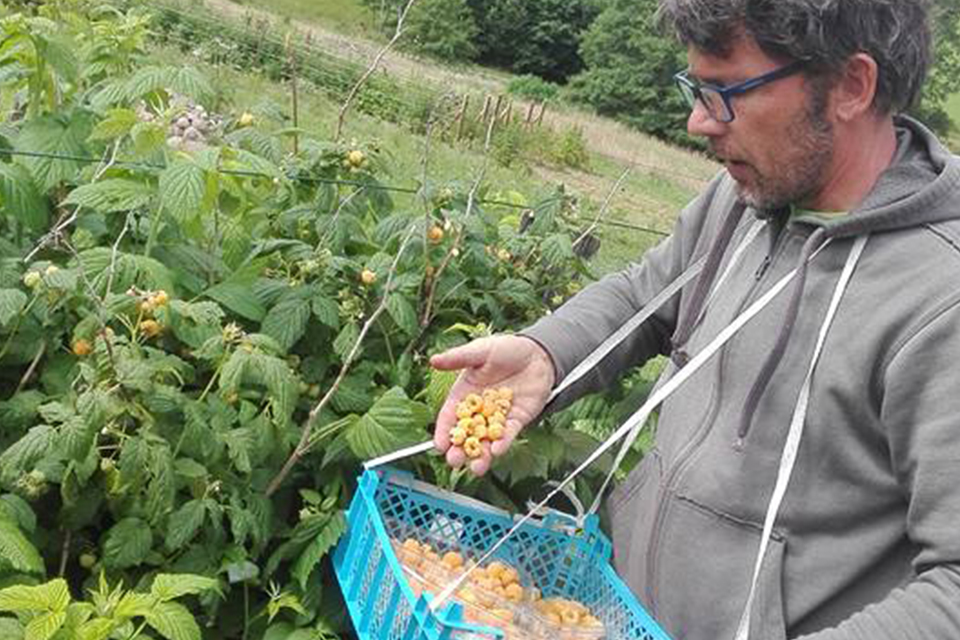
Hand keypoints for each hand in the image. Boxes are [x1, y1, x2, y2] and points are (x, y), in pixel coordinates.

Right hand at [430, 335, 555, 474]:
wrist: (538, 353)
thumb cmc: (506, 349)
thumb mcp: (479, 351)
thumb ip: (458, 358)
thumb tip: (433, 360)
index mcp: (464, 394)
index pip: (450, 416)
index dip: (443, 431)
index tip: (439, 445)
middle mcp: (479, 409)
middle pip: (466, 434)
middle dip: (459, 450)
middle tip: (454, 461)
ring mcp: (497, 417)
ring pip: (486, 440)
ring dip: (481, 455)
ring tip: (476, 467)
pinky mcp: (516, 420)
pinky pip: (508, 434)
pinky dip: (503, 443)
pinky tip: (498, 450)